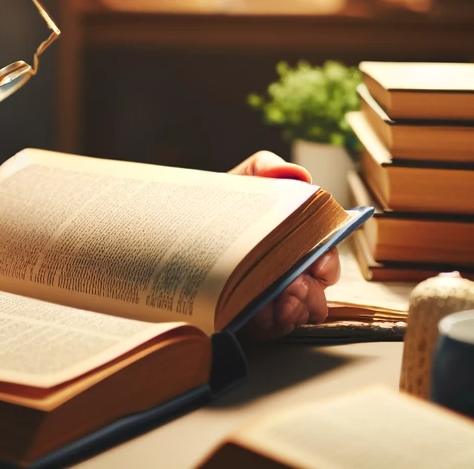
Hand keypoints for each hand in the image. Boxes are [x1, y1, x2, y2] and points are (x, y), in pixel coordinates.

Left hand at [229, 150, 340, 338]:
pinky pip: (262, 331)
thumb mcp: (242, 180)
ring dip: (291, 312)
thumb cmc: (215, 202)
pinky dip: (265, 324)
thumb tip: (299, 175)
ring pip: (293, 316)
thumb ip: (267, 168)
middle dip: (310, 295)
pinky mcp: (242, 317)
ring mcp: (266, 300)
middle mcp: (286, 276)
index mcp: (294, 245)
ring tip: (277, 302)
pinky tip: (257, 313)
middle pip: (315, 296)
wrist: (171, 223)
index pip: (324, 261)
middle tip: (294, 287)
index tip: (317, 264)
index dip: (326, 264)